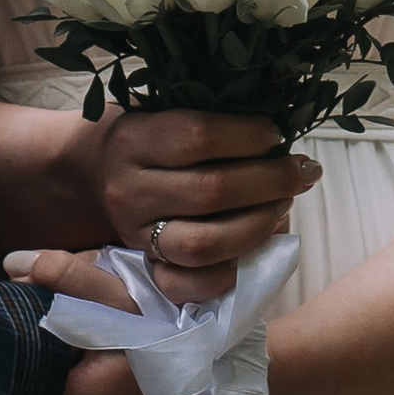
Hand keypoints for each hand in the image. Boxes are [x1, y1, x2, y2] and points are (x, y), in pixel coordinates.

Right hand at [95, 107, 319, 302]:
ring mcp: (136, 234)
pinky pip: (189, 285)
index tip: (276, 134)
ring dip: (259, 225)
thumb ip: (206, 115)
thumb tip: (277, 134)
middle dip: (271, 181)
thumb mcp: (161, 110)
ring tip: (284, 204)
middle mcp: (131, 189)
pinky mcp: (146, 267)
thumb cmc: (147, 135)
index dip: (248, 136)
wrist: (93, 172)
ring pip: (204, 243)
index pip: (198, 136)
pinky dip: (230, 272)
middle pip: (211, 191)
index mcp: (135, 139)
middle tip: (300, 171)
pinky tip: (256, 246)